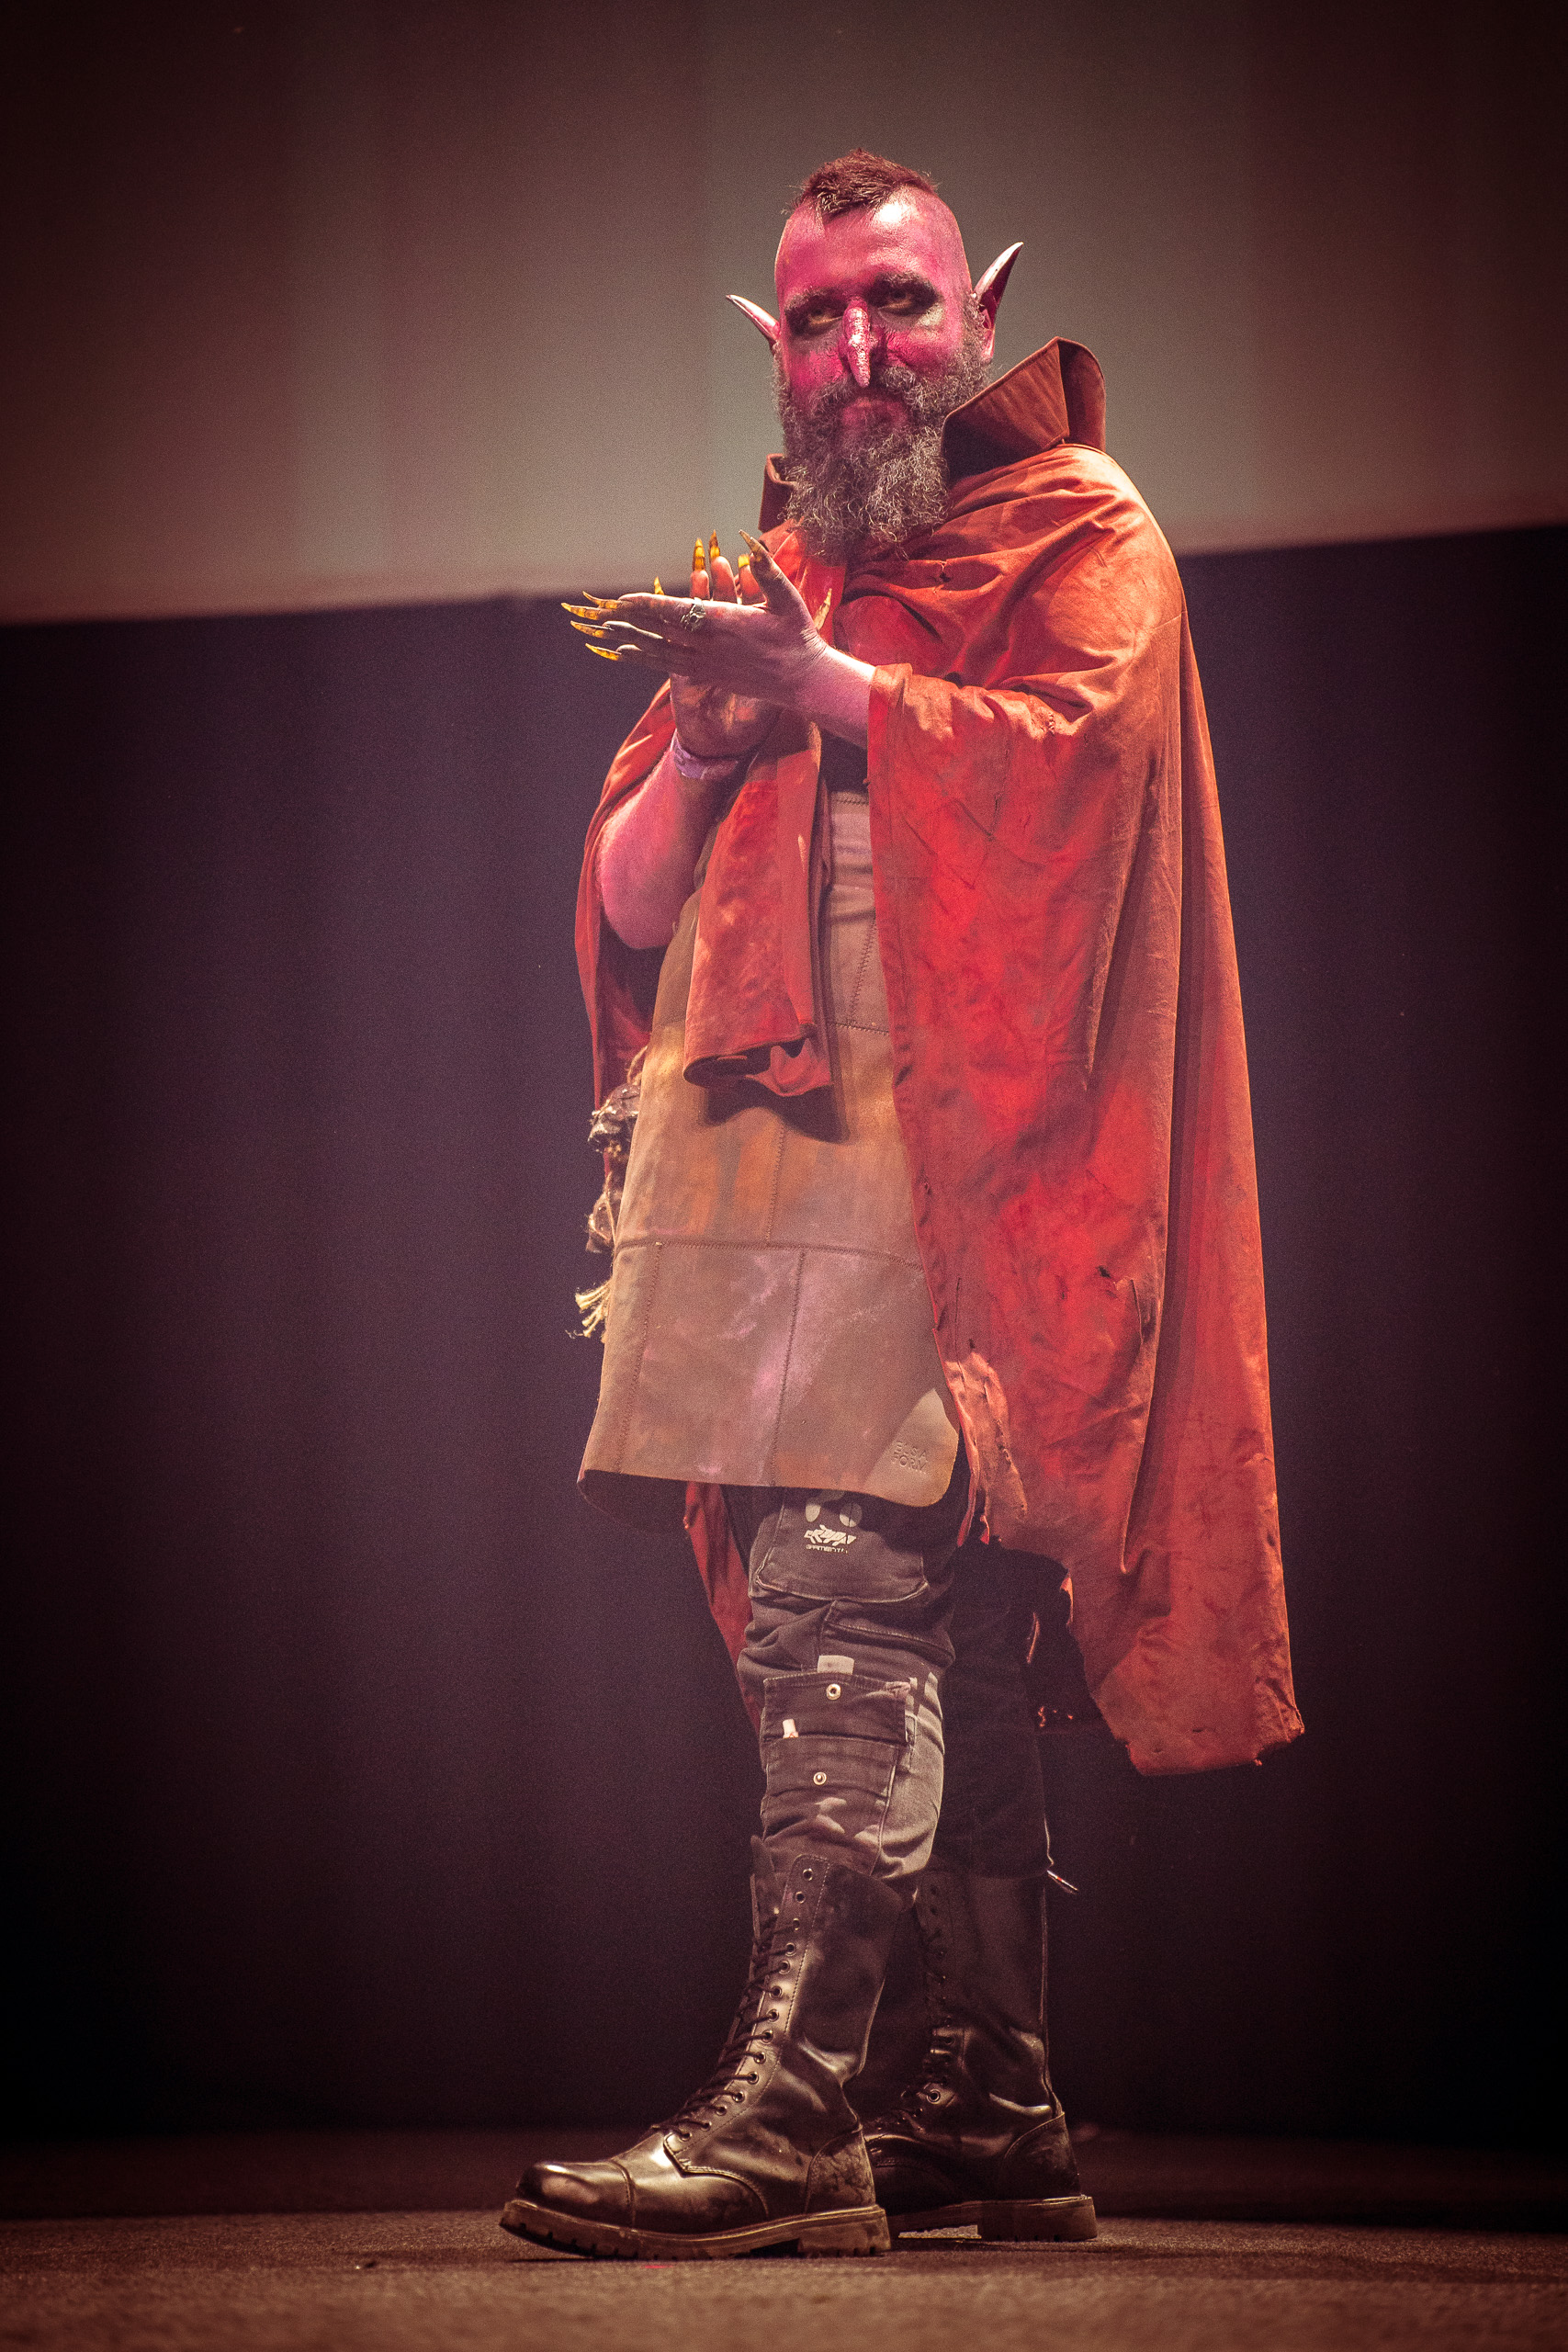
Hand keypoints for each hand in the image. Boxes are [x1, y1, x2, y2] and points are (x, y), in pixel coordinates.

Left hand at [570, 535, 832, 743]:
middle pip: (660, 632)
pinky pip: (668, 667)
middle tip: (599, 614)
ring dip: (630, 641)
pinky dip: (645, 659)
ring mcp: (706, 664)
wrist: (803, 681)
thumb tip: (750, 540)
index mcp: (724, 623)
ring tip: (603, 634)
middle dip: (629, 621)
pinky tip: (626, 654)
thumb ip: (767, 569)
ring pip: (659, 652)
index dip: (647, 605)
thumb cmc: (796, 636)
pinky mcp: (708, 676)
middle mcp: (709, 646)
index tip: (623, 599)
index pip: (676, 612)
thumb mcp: (787, 597)